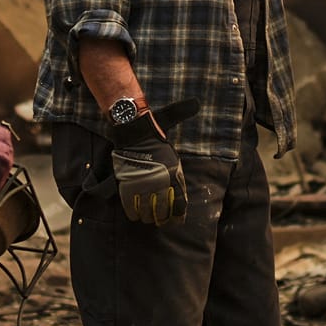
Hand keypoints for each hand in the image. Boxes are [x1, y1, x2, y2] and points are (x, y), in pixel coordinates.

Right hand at [109, 99, 197, 225]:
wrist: (130, 130)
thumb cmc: (151, 130)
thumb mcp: (172, 127)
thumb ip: (184, 119)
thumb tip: (197, 103)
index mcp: (174, 172)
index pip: (180, 202)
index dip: (178, 215)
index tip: (177, 221)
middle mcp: (161, 182)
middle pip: (164, 210)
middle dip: (163, 219)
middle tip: (161, 223)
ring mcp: (144, 186)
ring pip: (148, 211)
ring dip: (148, 218)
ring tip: (148, 220)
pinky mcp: (128, 186)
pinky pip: (131, 206)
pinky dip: (134, 213)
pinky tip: (136, 216)